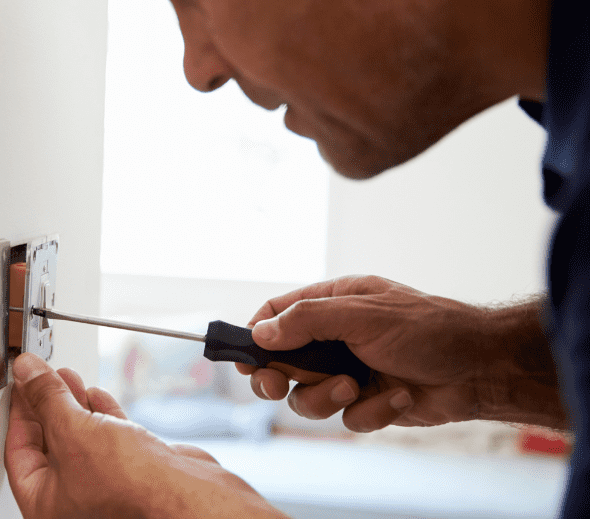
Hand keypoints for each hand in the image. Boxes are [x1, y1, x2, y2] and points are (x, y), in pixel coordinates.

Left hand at [5, 354, 285, 518]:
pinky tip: (98, 397)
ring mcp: (104, 488)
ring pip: (80, 439)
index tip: (21, 383)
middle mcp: (72, 502)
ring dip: (74, 405)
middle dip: (47, 404)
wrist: (183, 494)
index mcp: (44, 505)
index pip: (19, 451)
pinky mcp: (133, 474)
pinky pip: (109, 441)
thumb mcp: (72, 429)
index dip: (19, 412)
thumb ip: (46, 397)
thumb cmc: (130, 486)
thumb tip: (27, 373)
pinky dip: (102, 416)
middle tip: (41, 376)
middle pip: (50, 444)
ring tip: (68, 378)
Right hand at [236, 276, 555, 431]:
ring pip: (308, 397)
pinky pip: (347, 417)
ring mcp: (350, 370)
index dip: (254, 335)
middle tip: (276, 386)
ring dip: (327, 396)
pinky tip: (399, 395)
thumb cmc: (428, 328)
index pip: (277, 315)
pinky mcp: (368, 402)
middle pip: (282, 363)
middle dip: (277, 378)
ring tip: (357, 387)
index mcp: (331, 304)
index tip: (241, 357)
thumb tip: (260, 333)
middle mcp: (335, 338)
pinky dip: (371, 411)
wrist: (480, 369)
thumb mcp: (361, 314)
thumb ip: (307, 321)